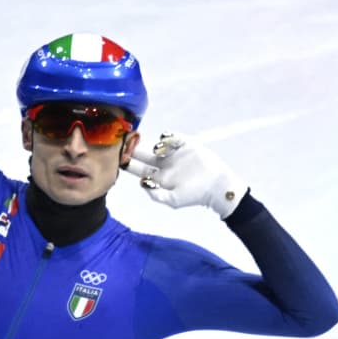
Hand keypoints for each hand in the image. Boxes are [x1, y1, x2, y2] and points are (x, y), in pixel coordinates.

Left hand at [124, 133, 247, 218]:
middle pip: (142, 154)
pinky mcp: (186, 145)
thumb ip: (156, 195)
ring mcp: (173, 154)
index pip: (137, 168)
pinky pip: (173, 138)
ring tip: (157, 150)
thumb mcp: (173, 200)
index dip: (128, 162)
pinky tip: (167, 141)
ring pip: (156, 145)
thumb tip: (142, 183)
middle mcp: (162, 164)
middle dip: (134, 148)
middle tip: (127, 143)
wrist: (217, 187)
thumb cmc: (194, 196)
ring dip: (152, 145)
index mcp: (157, 176)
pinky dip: (168, 137)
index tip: (120, 157)